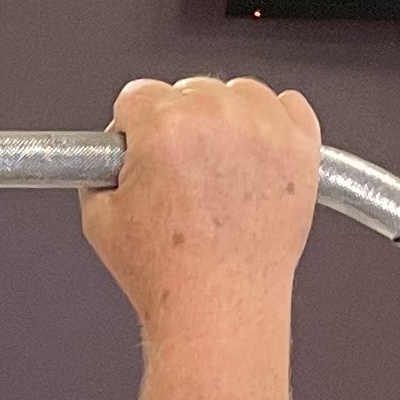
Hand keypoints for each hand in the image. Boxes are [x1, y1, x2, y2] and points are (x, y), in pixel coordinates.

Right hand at [81, 76, 318, 344]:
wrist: (219, 309)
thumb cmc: (168, 275)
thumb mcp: (100, 220)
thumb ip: (97, 169)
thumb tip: (109, 151)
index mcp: (164, 127)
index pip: (138, 95)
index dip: (133, 129)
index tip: (140, 152)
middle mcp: (218, 118)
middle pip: (188, 90)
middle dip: (179, 126)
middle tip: (180, 176)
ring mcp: (265, 130)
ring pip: (239, 93)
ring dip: (226, 120)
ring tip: (218, 174)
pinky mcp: (302, 146)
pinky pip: (289, 106)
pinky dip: (274, 126)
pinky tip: (254, 163)